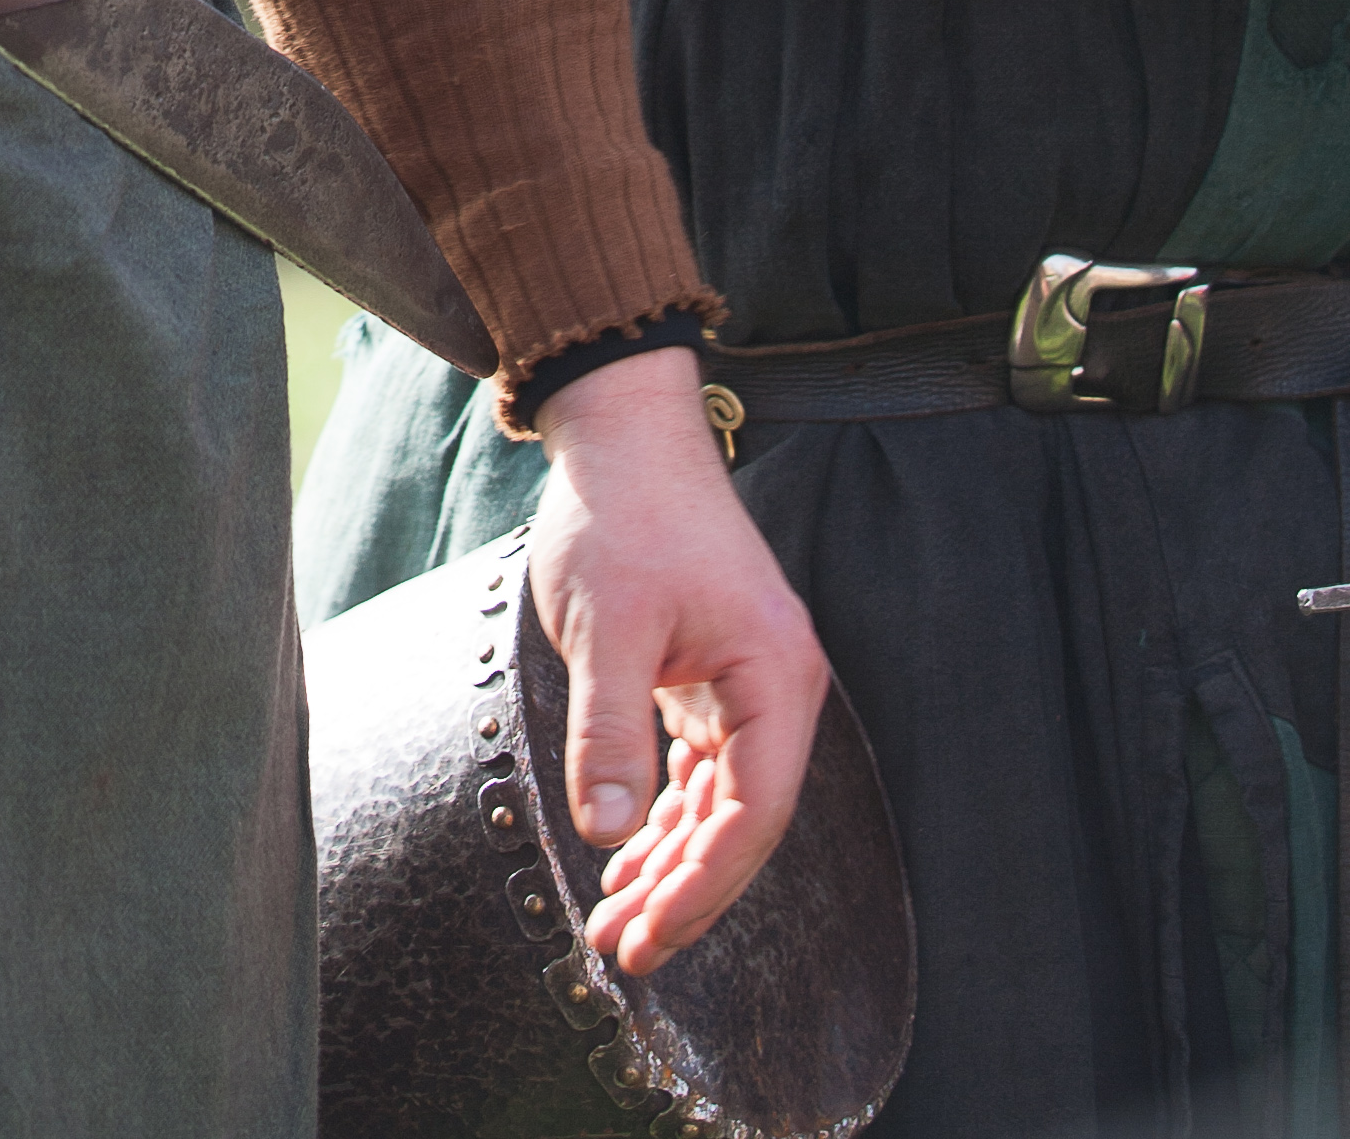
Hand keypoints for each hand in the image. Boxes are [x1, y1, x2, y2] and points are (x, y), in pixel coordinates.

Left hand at [527, 346, 823, 974]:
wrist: (621, 430)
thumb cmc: (620, 514)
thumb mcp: (606, 624)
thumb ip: (610, 731)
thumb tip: (609, 834)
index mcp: (774, 675)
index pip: (752, 813)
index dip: (702, 886)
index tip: (647, 935)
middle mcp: (775, 686)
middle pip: (742, 819)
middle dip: (685, 890)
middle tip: (623, 949)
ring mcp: (747, 681)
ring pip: (720, 801)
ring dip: (672, 861)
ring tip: (618, 921)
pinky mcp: (711, 674)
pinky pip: (702, 769)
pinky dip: (667, 814)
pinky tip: (631, 852)